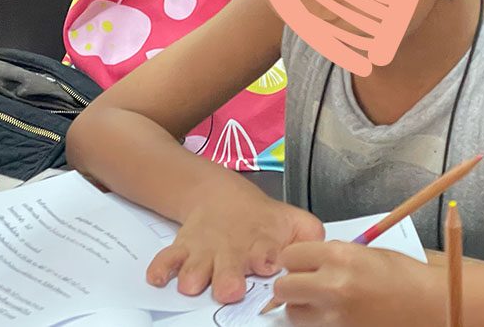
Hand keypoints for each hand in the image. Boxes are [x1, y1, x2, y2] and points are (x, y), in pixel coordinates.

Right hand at [147, 188, 322, 303]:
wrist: (219, 196)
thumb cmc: (260, 221)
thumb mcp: (293, 222)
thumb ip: (310, 237)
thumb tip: (325, 251)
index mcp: (262, 244)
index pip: (266, 254)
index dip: (266, 260)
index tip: (266, 266)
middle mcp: (232, 250)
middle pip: (229, 266)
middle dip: (228, 278)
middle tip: (230, 288)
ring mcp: (205, 251)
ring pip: (196, 266)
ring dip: (194, 276)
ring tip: (192, 283)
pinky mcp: (182, 249)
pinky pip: (166, 259)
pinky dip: (161, 267)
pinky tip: (158, 276)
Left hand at [272, 242, 442, 326]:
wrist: (430, 306)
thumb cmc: (406, 277)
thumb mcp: (367, 253)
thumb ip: (335, 255)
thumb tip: (309, 261)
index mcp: (340, 257)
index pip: (290, 256)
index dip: (295, 260)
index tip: (301, 263)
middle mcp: (332, 286)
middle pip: (284, 288)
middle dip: (292, 285)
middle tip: (305, 284)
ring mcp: (335, 317)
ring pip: (292, 314)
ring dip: (301, 307)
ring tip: (321, 302)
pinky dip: (317, 323)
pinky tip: (334, 315)